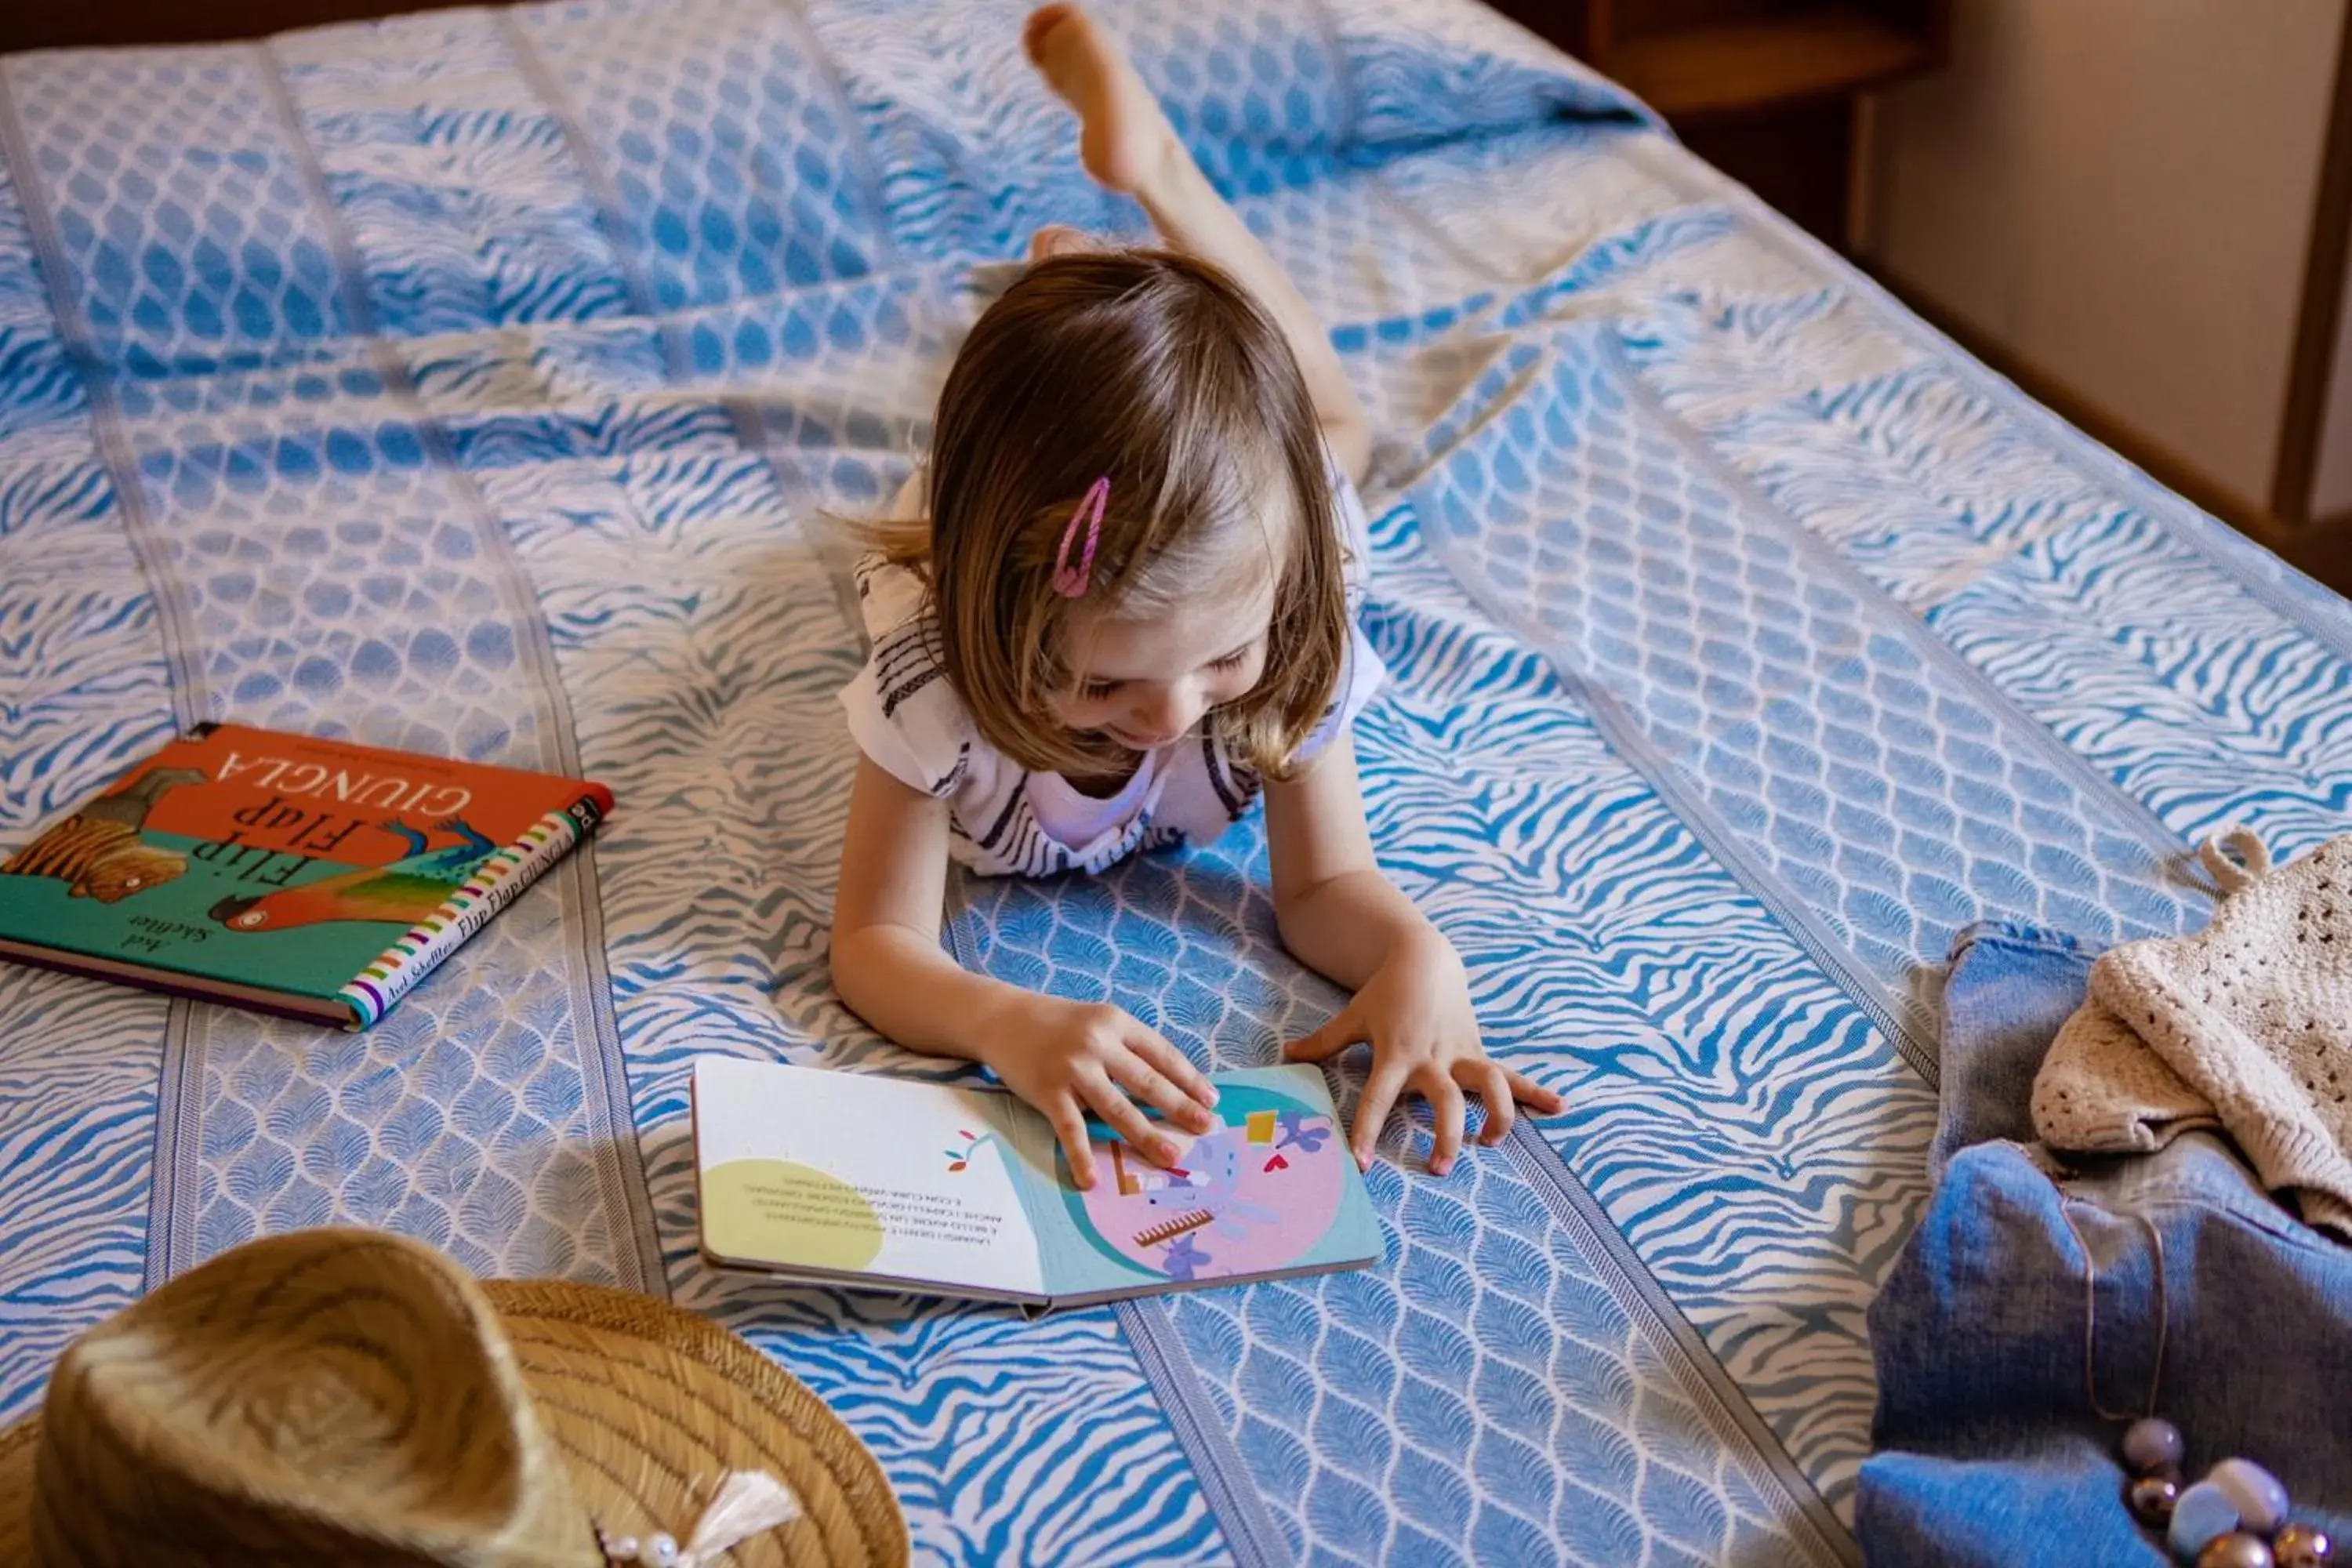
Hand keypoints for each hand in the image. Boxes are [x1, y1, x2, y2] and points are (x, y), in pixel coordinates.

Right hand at [975, 990, 1219, 1190]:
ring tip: (1171, 1156)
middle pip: (1147, 1082)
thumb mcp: (1098, 1021)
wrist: (1003, 1018)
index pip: (1162, 1054)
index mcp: (1117, 1022)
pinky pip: (1070, 1130)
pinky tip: (1092, 1179)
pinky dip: (1081, 1157)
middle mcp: (1098, 1043)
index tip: (1211, 1101)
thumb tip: (1168, 1087)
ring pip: (1117, 1108)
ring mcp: (1073, 1069)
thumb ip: (1127, 1047)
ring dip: (1146, 1135)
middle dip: (1180, 1108)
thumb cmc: (1058, 1024)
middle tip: (1206, 1128)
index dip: (1189, 1079)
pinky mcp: (1048, 1092)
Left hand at [1283, 934, 1562, 1175]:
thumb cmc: (1384, 995)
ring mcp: (1461, 1054)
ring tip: (1491, 1144)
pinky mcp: (1480, 1051)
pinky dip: (1536, 1091)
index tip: (1362, 1163)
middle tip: (1437, 1168)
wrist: (1424, 958)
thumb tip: (1286, 1056)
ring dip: (1497, 1116)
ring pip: (1488, 1086)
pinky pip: (1512, 1075)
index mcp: (1396, 1054)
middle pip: (1443, 1100)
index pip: (1378, 1099)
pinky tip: (1560, 1108)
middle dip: (1444, 1135)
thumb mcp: (1352, 1018)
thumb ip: (1322, 1043)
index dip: (1368, 1130)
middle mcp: (1432, 1058)